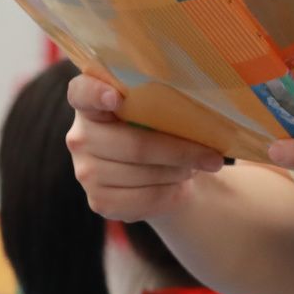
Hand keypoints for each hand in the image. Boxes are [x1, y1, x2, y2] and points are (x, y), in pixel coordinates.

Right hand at [66, 72, 224, 219]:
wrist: (155, 170)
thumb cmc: (157, 126)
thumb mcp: (157, 106)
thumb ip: (161, 97)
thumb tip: (203, 104)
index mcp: (89, 101)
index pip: (81, 92)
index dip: (95, 93)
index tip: (116, 97)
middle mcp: (79, 136)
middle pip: (133, 144)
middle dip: (179, 150)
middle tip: (214, 156)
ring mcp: (85, 171)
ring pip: (143, 173)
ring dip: (179, 171)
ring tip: (197, 166)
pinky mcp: (99, 201)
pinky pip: (143, 199)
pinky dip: (171, 194)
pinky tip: (182, 187)